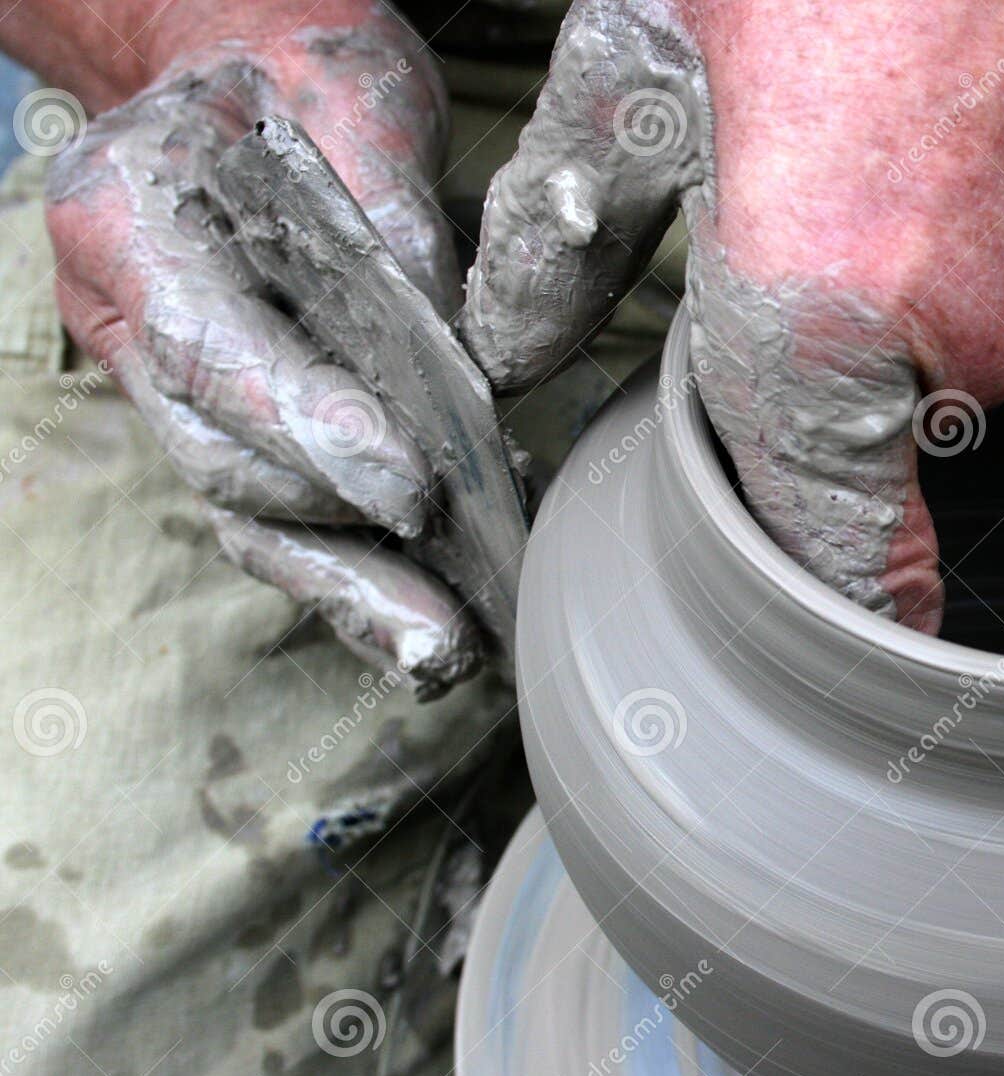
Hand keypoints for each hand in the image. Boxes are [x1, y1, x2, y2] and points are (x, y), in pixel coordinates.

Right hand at [10, 0, 481, 695]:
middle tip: (437, 624)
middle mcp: (129, 319)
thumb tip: (450, 346)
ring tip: (439, 654)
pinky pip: (283, 510)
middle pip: (223, 467)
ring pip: (250, 513)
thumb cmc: (293, 69)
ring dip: (348, 591)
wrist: (241, 74)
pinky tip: (422, 623)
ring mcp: (173, 385)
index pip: (213, 349)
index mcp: (131, 220)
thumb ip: (387, 216)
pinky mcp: (233, 422)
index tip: (407, 486)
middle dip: (337, 551)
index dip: (306, 428)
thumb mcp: (348, 96)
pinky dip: (353, 568)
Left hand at [460, 0, 1003, 632]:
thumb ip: (576, 232)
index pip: (846, 546)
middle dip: (835, 371)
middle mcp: (979, 340)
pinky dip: (996, 261)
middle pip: (887, 434)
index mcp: (834, 316)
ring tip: (881, 160)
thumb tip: (513, 341)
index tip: (855, 654)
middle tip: (799, 226)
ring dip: (920, 307)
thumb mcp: (641, 63)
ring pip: (974, 364)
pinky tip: (956, 153)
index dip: (844, 612)